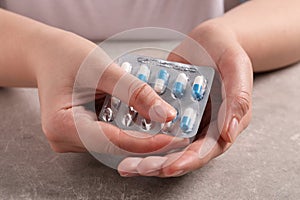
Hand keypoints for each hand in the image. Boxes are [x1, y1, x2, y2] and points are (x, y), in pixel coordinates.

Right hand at [35, 31, 187, 154]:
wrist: (48, 55)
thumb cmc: (67, 56)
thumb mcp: (104, 70)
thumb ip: (135, 93)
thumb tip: (165, 115)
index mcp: (62, 125)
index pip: (114, 142)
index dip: (148, 143)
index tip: (175, 138)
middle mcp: (64, 139)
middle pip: (115, 147)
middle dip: (148, 140)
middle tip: (176, 131)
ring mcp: (71, 140)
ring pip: (115, 144)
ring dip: (140, 133)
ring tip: (163, 120)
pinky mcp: (79, 136)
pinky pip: (109, 137)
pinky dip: (128, 128)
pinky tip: (142, 117)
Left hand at [118, 20, 252, 176]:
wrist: (207, 40)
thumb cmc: (227, 51)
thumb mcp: (237, 69)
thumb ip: (238, 98)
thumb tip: (231, 133)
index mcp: (223, 124)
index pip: (206, 150)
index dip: (188, 161)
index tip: (168, 168)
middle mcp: (202, 126)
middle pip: (181, 153)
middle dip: (160, 164)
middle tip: (136, 169)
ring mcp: (184, 118)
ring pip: (165, 143)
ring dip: (146, 155)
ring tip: (126, 164)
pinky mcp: (168, 108)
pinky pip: (153, 122)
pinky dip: (139, 131)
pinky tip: (120, 135)